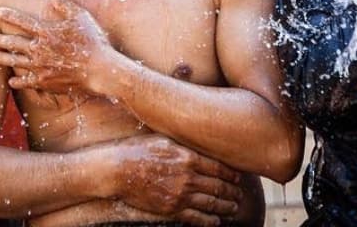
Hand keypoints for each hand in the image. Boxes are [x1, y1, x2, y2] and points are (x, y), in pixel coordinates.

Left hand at [0, 0, 114, 94]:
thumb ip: (65, 3)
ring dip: (2, 58)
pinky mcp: (46, 82)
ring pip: (16, 62)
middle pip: (14, 43)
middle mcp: (40, 49)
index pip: (23, 21)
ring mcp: (41, 67)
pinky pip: (27, 81)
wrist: (100, 70)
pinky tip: (11, 81)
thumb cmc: (92, 41)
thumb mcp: (81, 17)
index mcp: (47, 32)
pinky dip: (18, 81)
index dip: (10, 15)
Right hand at [105, 134, 241, 225]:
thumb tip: (200, 141)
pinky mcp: (171, 209)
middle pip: (219, 186)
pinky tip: (216, 220)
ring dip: (226, 206)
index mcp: (188, 157)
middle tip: (240, 194)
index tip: (238, 177)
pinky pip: (197, 218)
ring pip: (212, 204)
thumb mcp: (164, 138)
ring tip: (233, 207)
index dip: (232, 174)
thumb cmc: (138, 149)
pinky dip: (210, 220)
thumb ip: (185, 143)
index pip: (219, 167)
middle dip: (233, 192)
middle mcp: (188, 177)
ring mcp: (180, 195)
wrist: (117, 169)